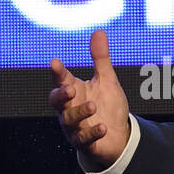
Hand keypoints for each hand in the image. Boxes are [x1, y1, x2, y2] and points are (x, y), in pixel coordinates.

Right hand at [49, 29, 130, 169]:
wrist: (117, 137)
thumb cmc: (108, 107)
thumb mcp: (107, 81)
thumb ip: (100, 59)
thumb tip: (99, 31)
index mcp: (73, 91)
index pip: (61, 80)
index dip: (57, 72)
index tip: (55, 62)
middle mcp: (69, 108)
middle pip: (56, 101)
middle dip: (61, 94)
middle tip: (70, 88)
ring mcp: (75, 126)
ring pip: (69, 120)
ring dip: (79, 112)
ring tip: (93, 105)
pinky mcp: (85, 142)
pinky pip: (84, 139)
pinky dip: (92, 133)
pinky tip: (102, 127)